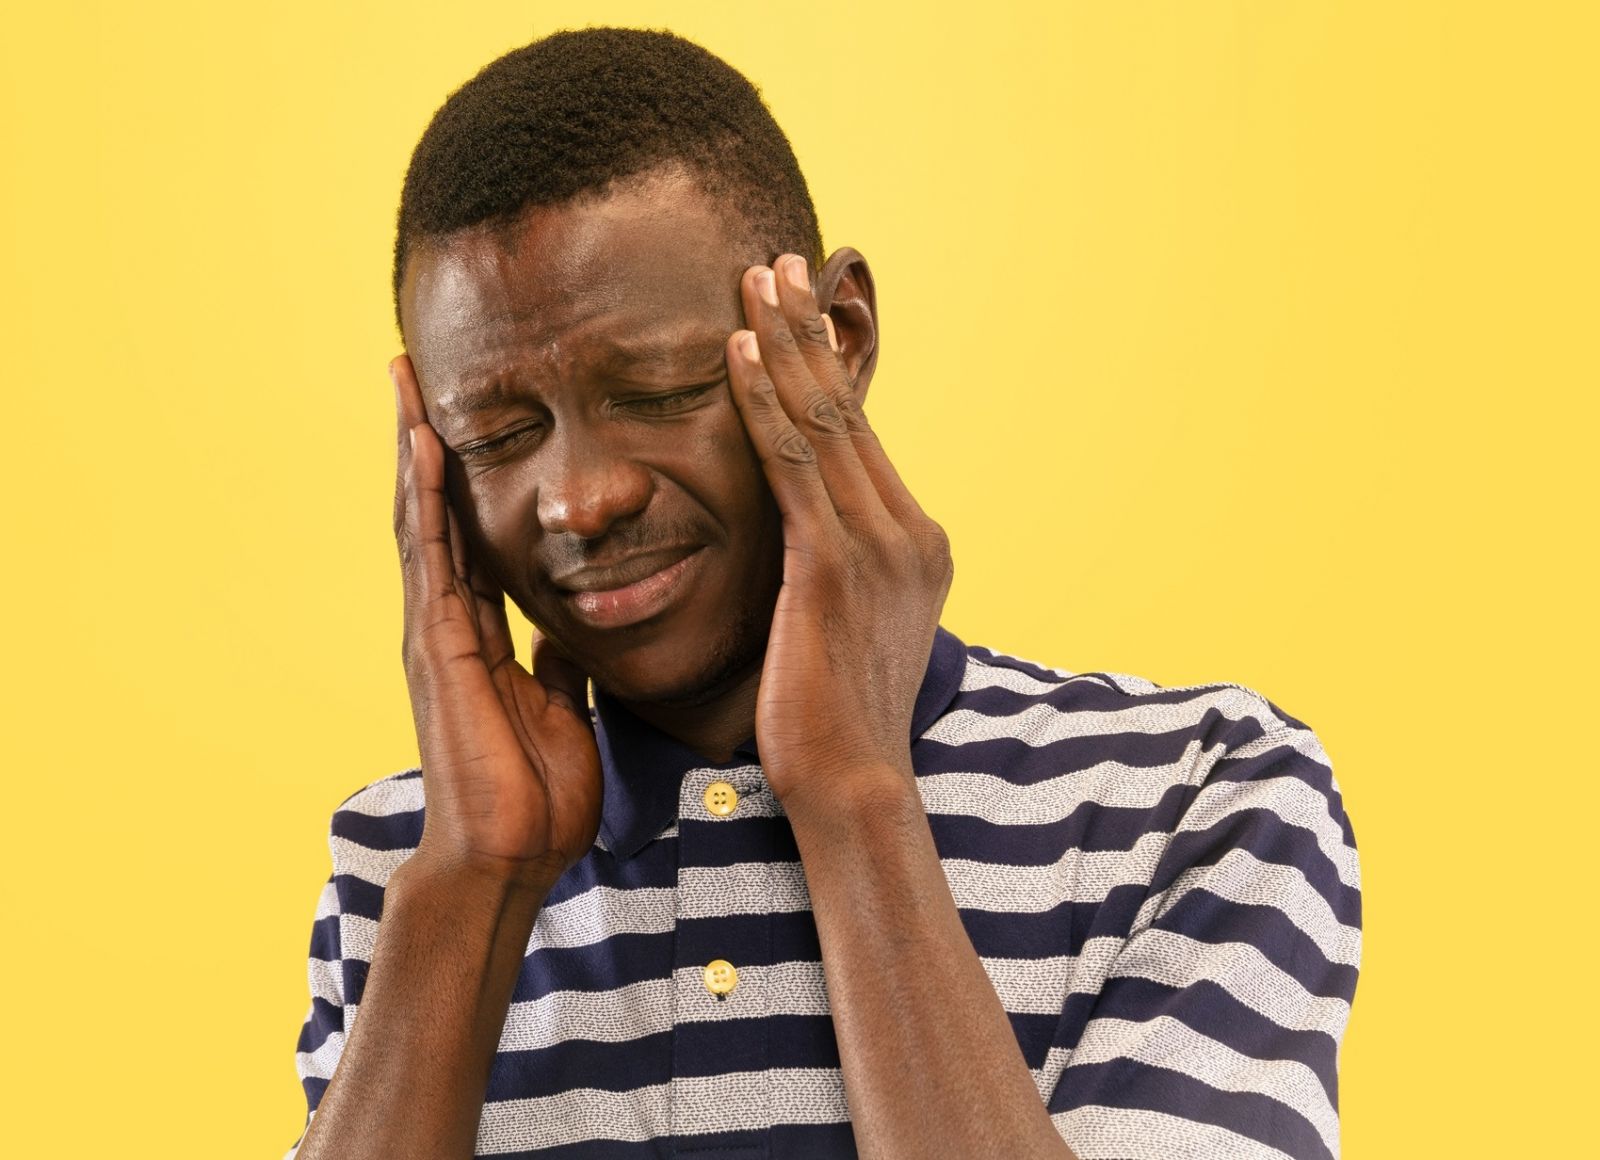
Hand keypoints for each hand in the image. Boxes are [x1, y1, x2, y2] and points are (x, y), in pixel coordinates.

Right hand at [391, 353, 602, 890]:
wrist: (509, 858)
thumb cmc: (534, 796)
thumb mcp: (563, 710)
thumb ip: (558, 664)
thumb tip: (571, 630)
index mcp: (482, 634)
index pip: (469, 535)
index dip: (462, 477)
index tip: (461, 417)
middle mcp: (449, 622)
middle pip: (434, 512)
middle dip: (424, 442)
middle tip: (415, 371)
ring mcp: (436, 631)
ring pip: (420, 520)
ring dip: (411, 449)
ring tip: (404, 380)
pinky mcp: (438, 646)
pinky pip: (430, 557)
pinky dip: (423, 499)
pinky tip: (420, 446)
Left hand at [726, 255, 953, 809]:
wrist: (851, 784)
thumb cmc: (834, 714)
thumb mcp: (851, 625)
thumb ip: (838, 568)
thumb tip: (805, 537)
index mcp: (918, 543)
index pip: (863, 439)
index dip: (826, 369)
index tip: (798, 314)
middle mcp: (910, 532)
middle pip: (849, 411)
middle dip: (810, 331)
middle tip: (778, 264)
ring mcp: (878, 545)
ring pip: (824, 422)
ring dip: (787, 343)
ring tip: (756, 280)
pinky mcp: (833, 565)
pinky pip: (792, 463)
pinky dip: (765, 400)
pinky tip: (740, 352)